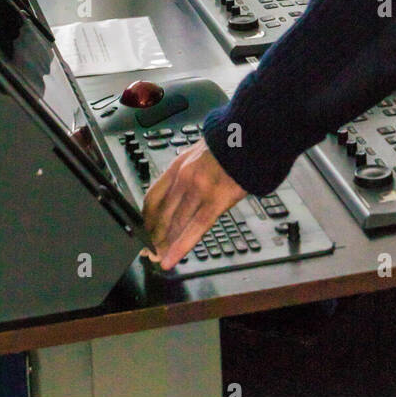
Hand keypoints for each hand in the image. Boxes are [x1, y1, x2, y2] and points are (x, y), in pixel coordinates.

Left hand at [142, 139, 246, 269]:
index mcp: (178, 165)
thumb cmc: (228, 145)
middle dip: (153, 237)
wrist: (250, 137)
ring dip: (165, 245)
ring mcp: (199, 190)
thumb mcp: (198, 153)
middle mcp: (184, 177)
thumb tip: (178, 193)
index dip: (146, 219)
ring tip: (159, 258)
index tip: (145, 230)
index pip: (153, 198)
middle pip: (161, 215)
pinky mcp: (217, 200)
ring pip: (175, 225)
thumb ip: (186, 172)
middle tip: (149, 251)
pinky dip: (180, 247)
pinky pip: (195, 229)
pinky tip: (171, 259)